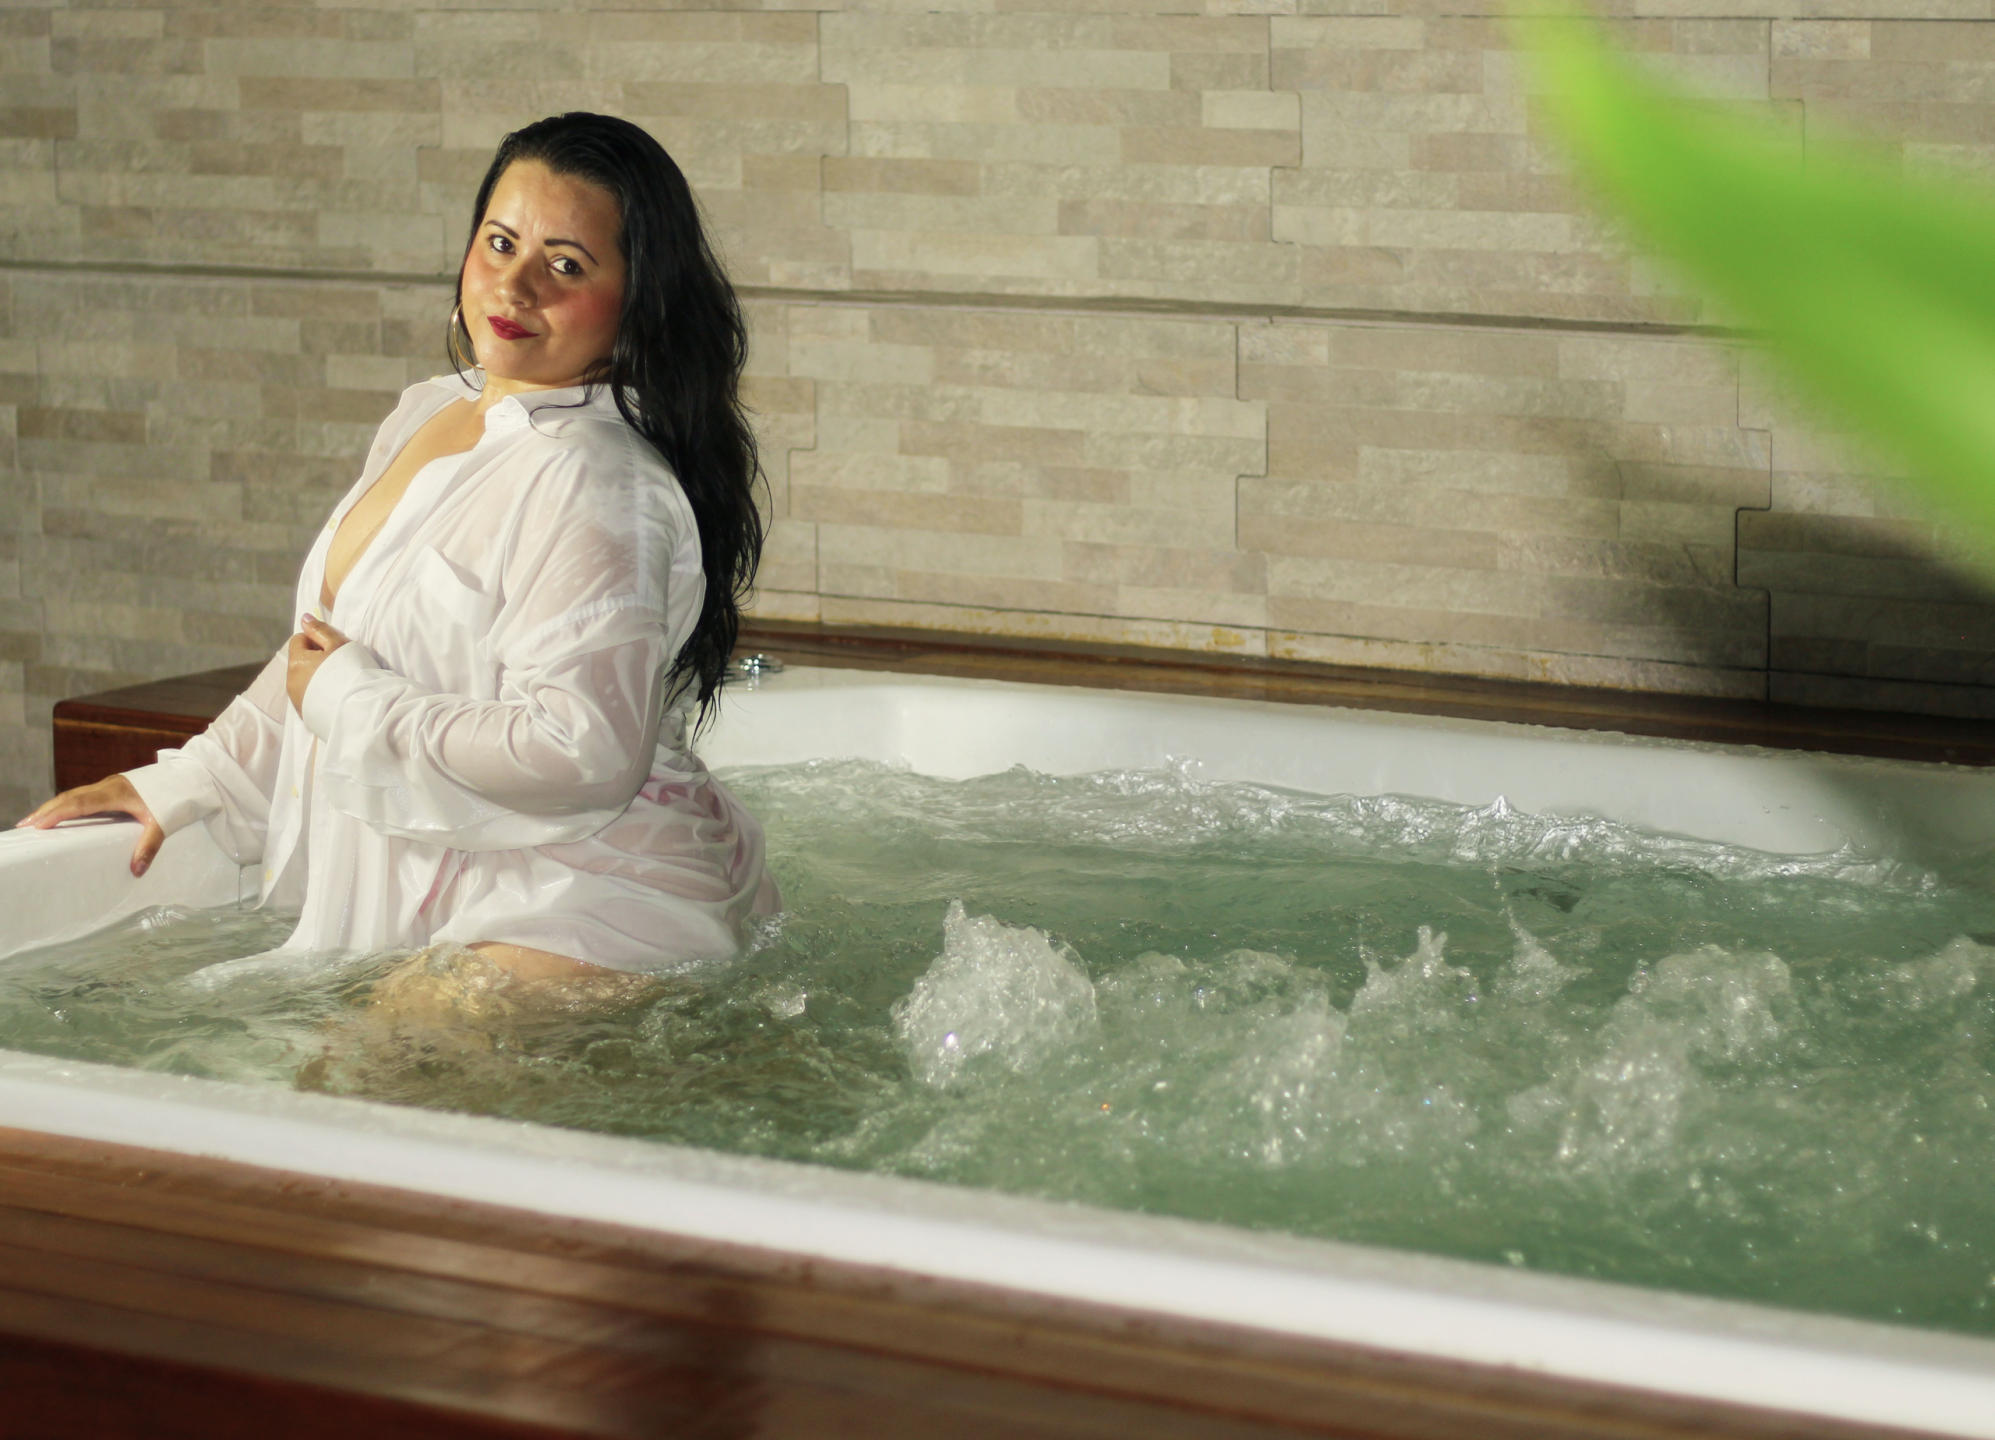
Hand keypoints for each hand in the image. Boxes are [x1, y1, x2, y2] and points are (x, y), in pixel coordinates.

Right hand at [15, 774, 165, 876]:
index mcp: (116, 792)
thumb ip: (149, 847)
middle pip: (70, 797)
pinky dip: (69, 805)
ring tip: (35, 822)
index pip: (78, 803)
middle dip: (46, 811)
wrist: (192, 777)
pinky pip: (85, 796)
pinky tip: (62, 816)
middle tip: (24, 826)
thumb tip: (136, 870)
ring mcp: (110, 785)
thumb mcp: (164, 824)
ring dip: (55, 807)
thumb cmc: (177, 798)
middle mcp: (108, 786)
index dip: (56, 813)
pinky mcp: (114, 788)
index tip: (36, 824)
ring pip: (75, 794)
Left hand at [286, 614, 349, 715]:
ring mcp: (296, 700)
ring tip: (338, 683)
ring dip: (316, 677)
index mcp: (296, 661)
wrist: (361, 710)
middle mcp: (290, 681)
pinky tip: (335, 697)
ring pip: (303, 680)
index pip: (299, 639)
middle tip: (339, 665)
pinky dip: (318, 694)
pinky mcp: (305, 715)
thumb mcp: (339, 644)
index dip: (316, 640)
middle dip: (315, 660)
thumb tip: (304, 618)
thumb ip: (319, 629)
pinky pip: (308, 698)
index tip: (334, 649)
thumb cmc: (352, 673)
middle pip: (300, 661)